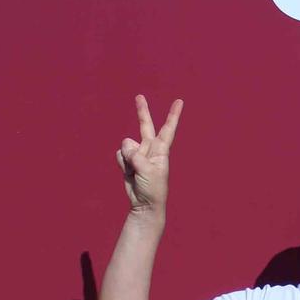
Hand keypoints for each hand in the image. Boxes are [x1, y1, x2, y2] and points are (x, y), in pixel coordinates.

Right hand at [116, 95, 181, 213]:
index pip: (168, 129)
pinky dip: (121, 163)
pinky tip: (128, 173)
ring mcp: (138, 154)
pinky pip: (119, 156)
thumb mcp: (147, 170)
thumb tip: (124, 143)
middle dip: (142, 111)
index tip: (180, 101)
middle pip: (145, 126)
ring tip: (134, 171)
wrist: (144, 204)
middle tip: (139, 96)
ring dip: (127, 157)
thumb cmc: (153, 188)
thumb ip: (135, 155)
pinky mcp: (127, 161)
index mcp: (161, 150)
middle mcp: (149, 149)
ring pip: (126, 146)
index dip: (173, 115)